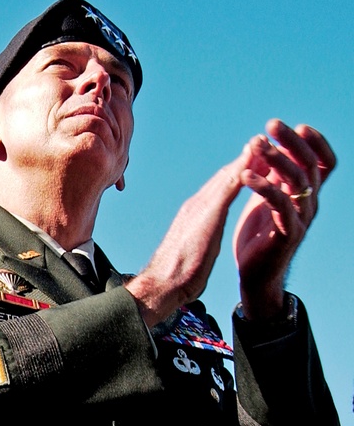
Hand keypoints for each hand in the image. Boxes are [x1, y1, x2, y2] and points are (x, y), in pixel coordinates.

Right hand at [125, 141, 254, 326]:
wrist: (163, 284)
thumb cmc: (178, 275)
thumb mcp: (195, 250)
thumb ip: (201, 238)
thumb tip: (203, 240)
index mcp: (195, 214)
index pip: (219, 189)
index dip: (236, 173)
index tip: (251, 161)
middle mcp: (196, 206)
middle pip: (224, 177)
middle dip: (242, 160)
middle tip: (260, 141)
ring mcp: (201, 208)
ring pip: (227, 177)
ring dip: (245, 158)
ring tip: (261, 142)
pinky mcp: (209, 214)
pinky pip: (229, 187)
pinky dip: (242, 170)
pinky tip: (255, 159)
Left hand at [233, 120, 335, 319]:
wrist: (256, 275)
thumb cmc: (259, 235)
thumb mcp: (266, 200)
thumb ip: (273, 175)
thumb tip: (270, 145)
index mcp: (304, 193)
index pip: (321, 162)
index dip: (314, 142)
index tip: (297, 126)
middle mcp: (308, 203)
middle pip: (309, 164)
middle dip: (291, 141)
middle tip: (272, 124)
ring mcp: (300, 218)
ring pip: (296, 181)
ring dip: (277, 159)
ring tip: (257, 145)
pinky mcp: (287, 233)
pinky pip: (280, 205)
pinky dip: (264, 188)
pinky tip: (246, 176)